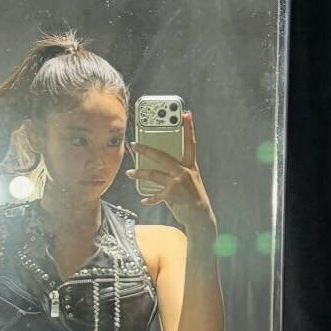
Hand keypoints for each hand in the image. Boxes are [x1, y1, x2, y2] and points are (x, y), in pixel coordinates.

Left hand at [126, 112, 213, 228]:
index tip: (186, 114)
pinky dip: (150, 198)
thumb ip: (178, 170)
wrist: (201, 217)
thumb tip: (159, 165)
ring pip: (154, 174)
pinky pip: (156, 195)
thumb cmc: (194, 197)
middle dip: (146, 149)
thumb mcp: (190, 180)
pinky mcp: (172, 195)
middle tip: (134, 144)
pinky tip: (144, 200)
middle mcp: (185, 171)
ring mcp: (178, 183)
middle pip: (162, 156)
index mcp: (191, 166)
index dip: (189, 128)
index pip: (190, 143)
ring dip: (139, 173)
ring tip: (130, 173)